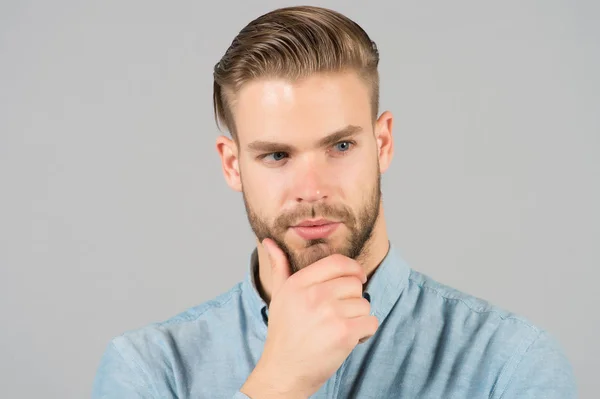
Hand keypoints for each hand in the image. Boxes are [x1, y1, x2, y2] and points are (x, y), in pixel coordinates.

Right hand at [241, 238, 378, 397]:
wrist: (283, 372)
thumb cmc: (283, 333)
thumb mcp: (279, 295)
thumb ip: (279, 267)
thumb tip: (269, 241)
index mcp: (300, 282)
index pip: (338, 262)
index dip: (353, 269)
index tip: (357, 279)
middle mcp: (314, 294)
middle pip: (355, 283)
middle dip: (352, 299)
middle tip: (337, 315)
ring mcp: (330, 313)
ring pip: (364, 304)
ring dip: (358, 318)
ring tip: (338, 329)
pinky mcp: (344, 333)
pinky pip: (371, 322)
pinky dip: (365, 332)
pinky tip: (347, 339)